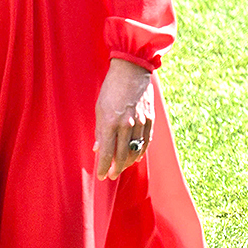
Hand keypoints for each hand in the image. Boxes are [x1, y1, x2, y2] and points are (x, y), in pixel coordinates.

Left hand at [94, 58, 152, 180]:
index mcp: (110, 123)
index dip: (103, 167)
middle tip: (111, 175)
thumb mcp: (99, 108)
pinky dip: (140, 151)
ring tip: (121, 167)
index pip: (107, 152)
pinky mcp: (150, 119)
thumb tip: (98, 148)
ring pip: (135, 151)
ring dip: (127, 162)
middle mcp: (126, 125)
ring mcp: (140, 123)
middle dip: (116, 168)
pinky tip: (135, 158)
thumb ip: (99, 130)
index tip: (101, 176)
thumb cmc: (111, 88)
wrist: (132, 71)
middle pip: (122, 155)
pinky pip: (146, 141)